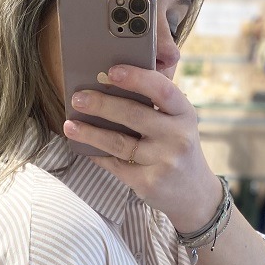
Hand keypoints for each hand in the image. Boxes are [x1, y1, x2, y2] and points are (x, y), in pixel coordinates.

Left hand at [63, 64, 222, 233]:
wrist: (194, 194)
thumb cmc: (177, 149)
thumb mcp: (177, 124)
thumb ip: (155, 106)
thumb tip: (108, 85)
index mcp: (184, 113)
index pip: (161, 90)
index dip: (136, 78)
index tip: (111, 71)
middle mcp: (177, 136)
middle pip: (133, 115)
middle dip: (101, 105)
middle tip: (77, 98)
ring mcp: (164, 162)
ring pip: (118, 143)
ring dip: (90, 133)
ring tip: (70, 125)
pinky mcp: (149, 183)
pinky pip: (115, 165)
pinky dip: (97, 155)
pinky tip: (83, 147)